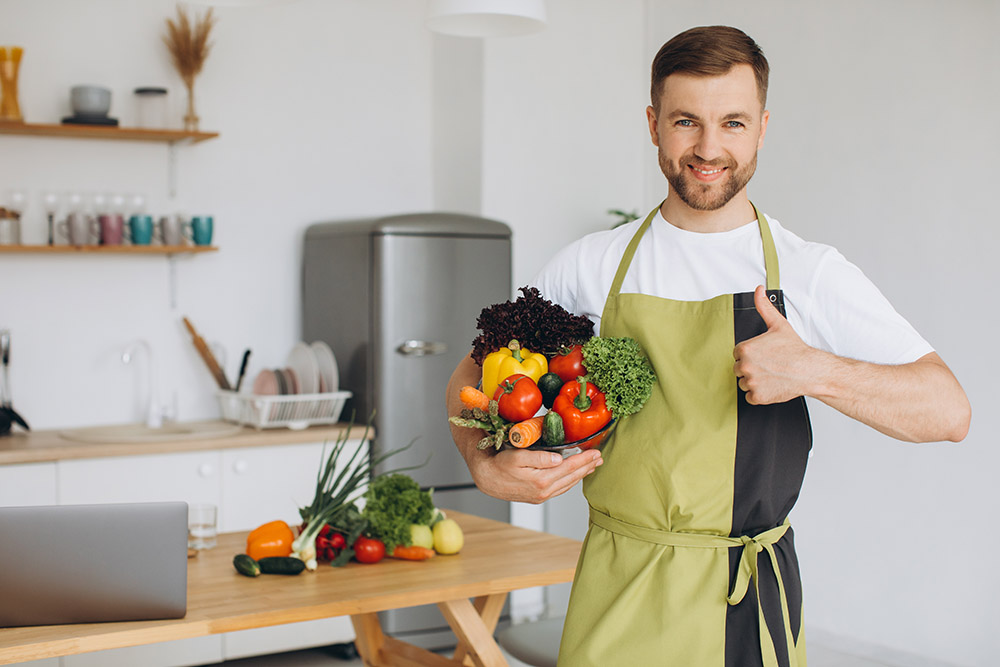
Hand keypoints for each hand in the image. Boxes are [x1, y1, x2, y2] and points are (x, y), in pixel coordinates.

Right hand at [469, 447, 602, 503]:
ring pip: (568, 484)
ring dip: (581, 474)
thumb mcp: (517, 456)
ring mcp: (542, 496)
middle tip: (600, 458)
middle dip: (587, 467)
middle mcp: (544, 491)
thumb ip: (539, 457)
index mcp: (541, 480)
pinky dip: (571, 481)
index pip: (570, 467)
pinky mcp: (539, 497)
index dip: (584, 459)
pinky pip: (560, 488)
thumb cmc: (499, 464)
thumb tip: (558, 459)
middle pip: (572, 477)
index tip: (596, 452)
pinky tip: (575, 475)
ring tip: (592, 466)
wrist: (487, 479)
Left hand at [733, 285, 821, 404]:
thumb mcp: (778, 324)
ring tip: (771, 374)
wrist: (810, 370)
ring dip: (755, 381)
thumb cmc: (795, 349)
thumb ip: (764, 306)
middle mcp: (745, 366)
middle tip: (769, 365)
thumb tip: (759, 289)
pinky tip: (771, 385)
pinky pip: (750, 397)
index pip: (738, 354)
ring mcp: (751, 382)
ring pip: (744, 383)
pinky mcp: (758, 396)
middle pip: (739, 368)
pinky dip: (759, 394)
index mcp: (745, 349)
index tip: (764, 355)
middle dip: (751, 367)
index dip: (751, 354)